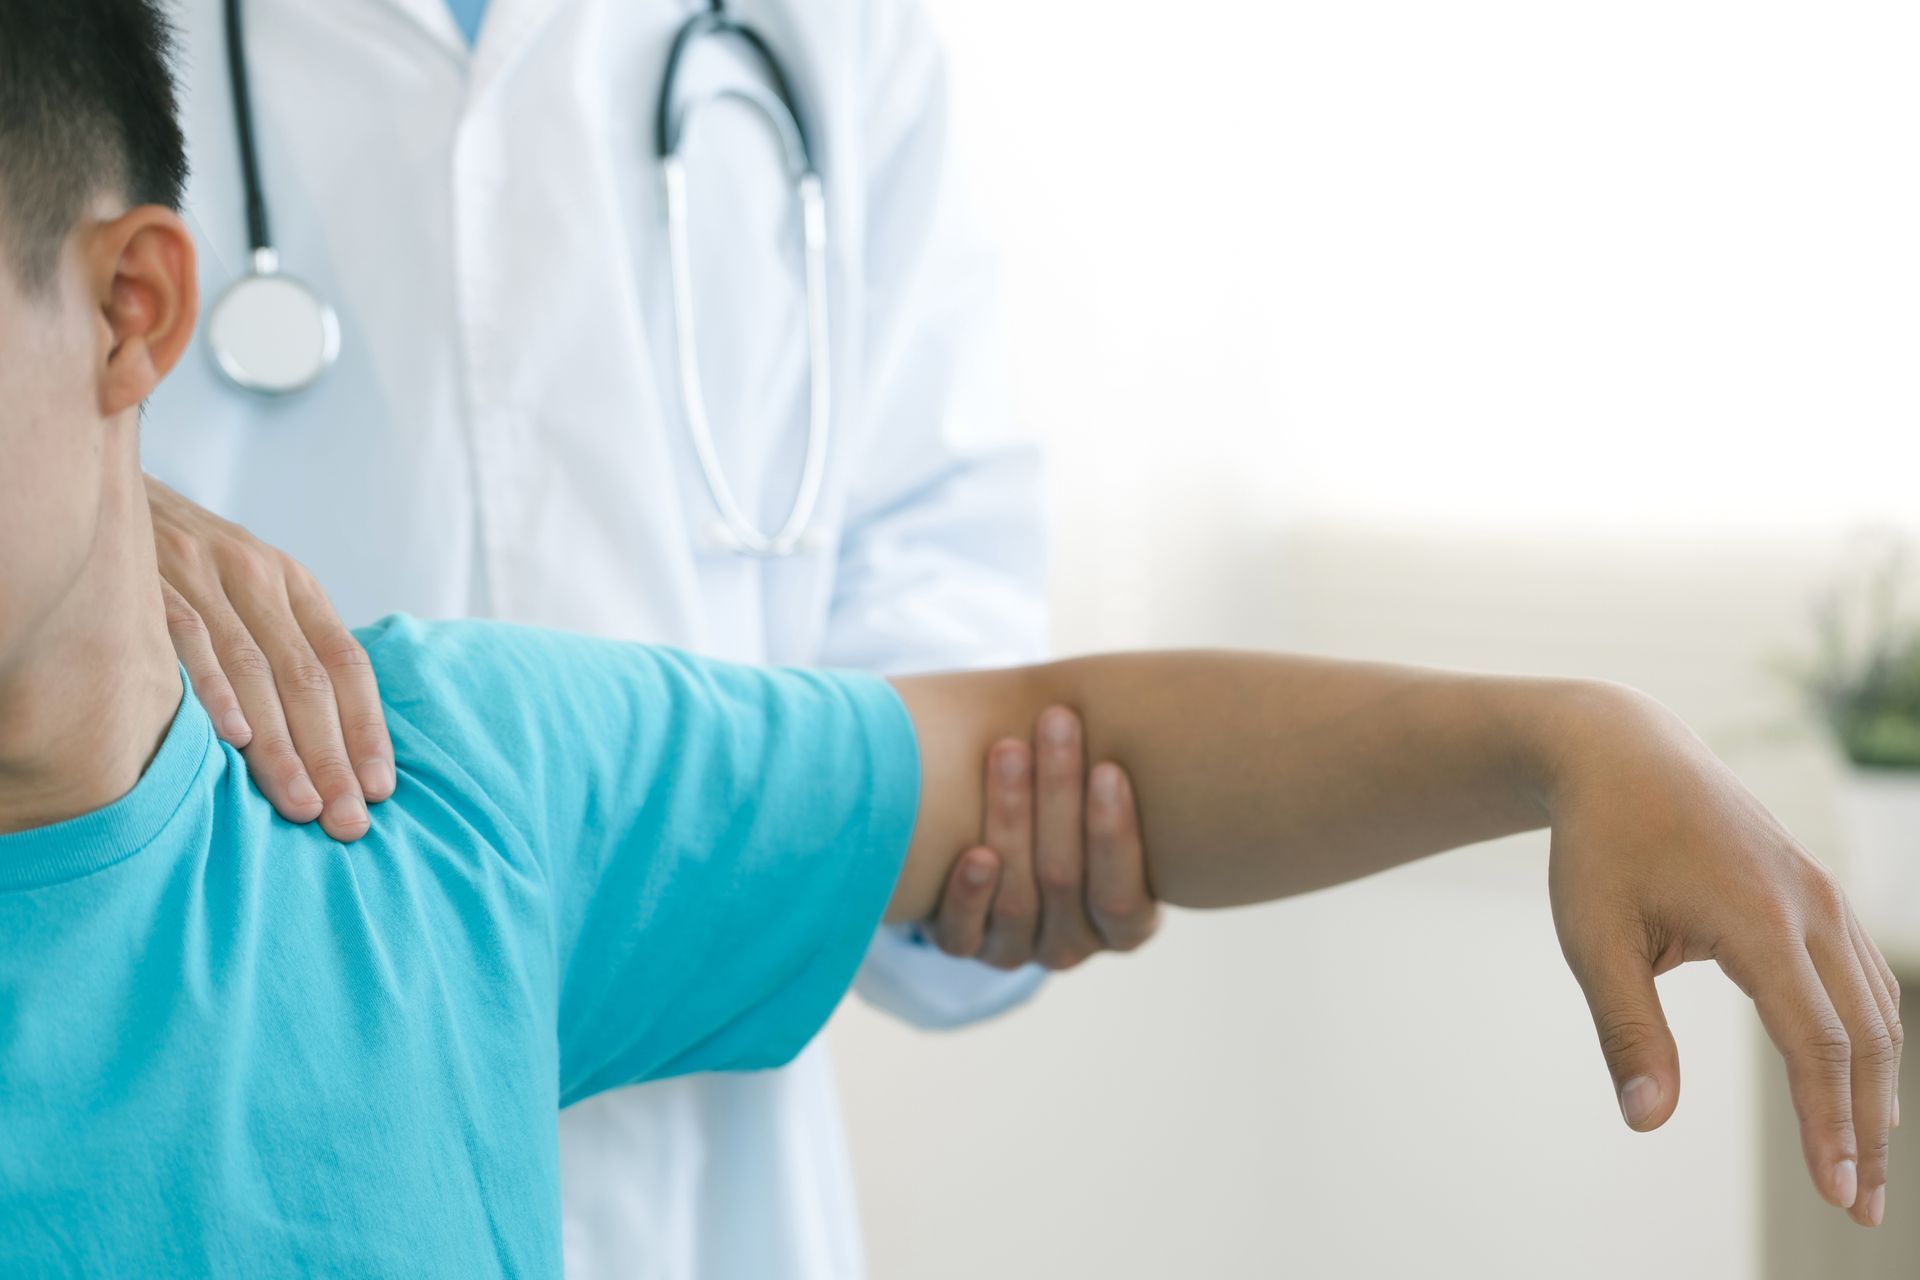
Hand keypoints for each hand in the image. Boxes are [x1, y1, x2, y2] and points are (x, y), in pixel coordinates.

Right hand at [147, 476, 393, 840]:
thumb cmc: (189, 559)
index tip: (378, 787)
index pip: (346, 663)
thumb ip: (285, 643)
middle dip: (331, 756)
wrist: (111, 487)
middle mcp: (259, 578)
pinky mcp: (150, 581)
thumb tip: (329, 733)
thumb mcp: (250, 585)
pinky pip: (189, 640)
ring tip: (300, 803)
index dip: (366, 728)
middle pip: (308, 679)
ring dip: (281, 745)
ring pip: (256, 671)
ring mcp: (204, 577)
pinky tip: (232, 740)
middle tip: (345, 819)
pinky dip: (213, 689)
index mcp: (294, 585)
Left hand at [926, 705, 1160, 970]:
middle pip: (1064, 879)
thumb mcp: (1105, 803)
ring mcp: (1016, 950)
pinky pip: (964, 935)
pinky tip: (974, 853)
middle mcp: (1073, 944)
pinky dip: (968, 894)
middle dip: (1058, 795)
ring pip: (1016, 899)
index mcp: (1126, 923)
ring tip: (1008, 751)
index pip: (1121, 894)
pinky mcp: (965, 945)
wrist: (1002, 840)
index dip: (1114, 834)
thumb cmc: (1074, 809)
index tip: (1108, 767)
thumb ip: (1120, 780)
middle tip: (1056, 723)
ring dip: (1012, 819)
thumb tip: (1165, 703)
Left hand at [1544, 684, 1902, 1227]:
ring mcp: (1823, 894)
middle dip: (1866, 1129)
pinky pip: (1862, 977)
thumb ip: (1625, 1029)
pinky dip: (1870, 1039)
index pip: (1817, 1043)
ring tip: (1863, 1165)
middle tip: (1860, 1209)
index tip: (1838, 1193)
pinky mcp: (1818, 891)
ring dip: (1875, 1090)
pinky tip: (1859, 1086)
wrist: (1620, 752)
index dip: (1829, 1125)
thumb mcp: (1592, 935)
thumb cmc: (1599, 844)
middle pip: (1866, 1038)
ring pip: (1876, 1010)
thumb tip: (1645, 1122)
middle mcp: (1810, 906)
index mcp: (1759, 919)